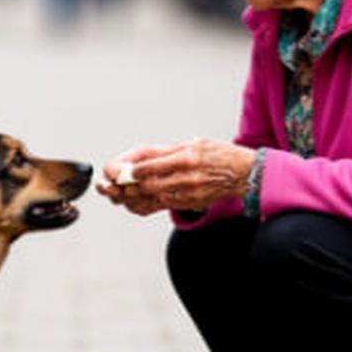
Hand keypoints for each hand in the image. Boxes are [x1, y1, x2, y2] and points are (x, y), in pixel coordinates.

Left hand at [98, 139, 256, 215]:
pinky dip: (142, 205)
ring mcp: (188, 192)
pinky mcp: (189, 203)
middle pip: (146, 185)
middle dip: (122, 187)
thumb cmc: (217, 154)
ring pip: (151, 199)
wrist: (244, 174)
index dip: (128, 170)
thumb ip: (162, 152)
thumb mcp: (191, 143)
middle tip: (106, 186)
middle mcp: (186, 176)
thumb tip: (134, 159)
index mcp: (186, 156)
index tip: (114, 170)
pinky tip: (130, 203)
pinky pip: (161, 207)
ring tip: (112, 194)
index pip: (150, 165)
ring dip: (128, 198)